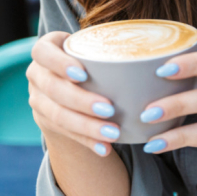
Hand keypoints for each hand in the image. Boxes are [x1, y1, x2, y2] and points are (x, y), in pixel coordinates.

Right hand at [27, 32, 121, 155]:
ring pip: (57, 115)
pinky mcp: (46, 120)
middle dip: (81, 101)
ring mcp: (38, 99)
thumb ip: (111, 47)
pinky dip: (88, 141)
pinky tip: (105, 149)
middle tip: (109, 109)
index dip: (59, 63)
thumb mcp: (93, 46)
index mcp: (45, 51)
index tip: (83, 74)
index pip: (42, 53)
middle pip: (53, 89)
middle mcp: (37, 75)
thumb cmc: (90, 56)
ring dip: (87, 127)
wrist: (68, 79)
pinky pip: (66, 134)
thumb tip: (159, 56)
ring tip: (113, 134)